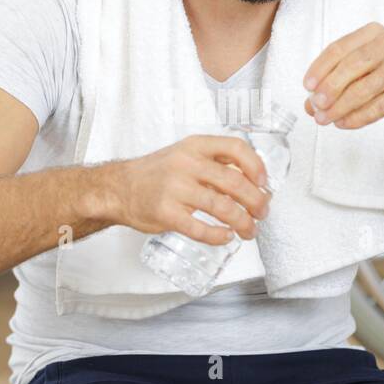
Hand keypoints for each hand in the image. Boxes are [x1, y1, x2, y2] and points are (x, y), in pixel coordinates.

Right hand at [117, 135, 271, 244]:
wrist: (119, 188)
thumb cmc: (156, 173)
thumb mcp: (185, 154)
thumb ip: (215, 163)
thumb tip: (252, 182)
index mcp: (195, 146)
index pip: (235, 148)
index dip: (256, 166)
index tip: (265, 182)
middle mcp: (186, 164)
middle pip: (235, 182)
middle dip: (256, 202)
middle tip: (262, 213)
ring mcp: (175, 189)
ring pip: (222, 207)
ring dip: (243, 222)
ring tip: (249, 230)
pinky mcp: (166, 213)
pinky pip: (200, 228)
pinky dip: (218, 236)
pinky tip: (226, 237)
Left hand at [302, 22, 383, 129]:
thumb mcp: (370, 64)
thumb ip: (340, 79)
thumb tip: (310, 103)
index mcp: (374, 32)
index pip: (340, 48)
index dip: (320, 68)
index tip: (307, 86)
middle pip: (351, 66)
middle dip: (329, 88)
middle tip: (315, 105)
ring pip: (363, 89)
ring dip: (340, 107)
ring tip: (325, 119)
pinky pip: (378, 107)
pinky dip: (358, 117)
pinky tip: (344, 123)